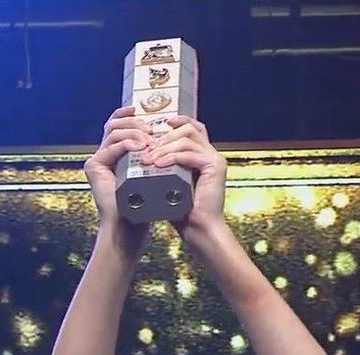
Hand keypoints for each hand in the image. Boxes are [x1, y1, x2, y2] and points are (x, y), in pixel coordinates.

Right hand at [84, 106, 155, 253]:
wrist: (130, 227)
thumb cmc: (144, 205)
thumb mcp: (153, 173)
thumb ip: (154, 155)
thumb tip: (170, 135)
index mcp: (115, 155)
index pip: (117, 126)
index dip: (127, 115)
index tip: (141, 111)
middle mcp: (103, 155)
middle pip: (114, 125)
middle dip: (134, 122)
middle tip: (151, 129)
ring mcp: (96, 161)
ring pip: (113, 133)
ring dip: (134, 132)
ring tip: (150, 140)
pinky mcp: (94, 167)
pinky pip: (111, 148)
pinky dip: (127, 144)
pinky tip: (141, 147)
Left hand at [140, 115, 228, 240]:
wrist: (198, 229)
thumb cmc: (183, 211)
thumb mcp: (169, 183)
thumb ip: (163, 167)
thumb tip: (144, 155)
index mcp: (202, 156)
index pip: (193, 128)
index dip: (177, 121)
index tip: (159, 124)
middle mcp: (211, 154)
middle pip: (189, 129)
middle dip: (164, 137)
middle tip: (147, 149)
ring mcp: (215, 159)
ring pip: (188, 138)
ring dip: (165, 147)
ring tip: (149, 159)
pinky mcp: (215, 166)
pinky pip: (191, 153)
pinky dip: (173, 157)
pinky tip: (159, 165)